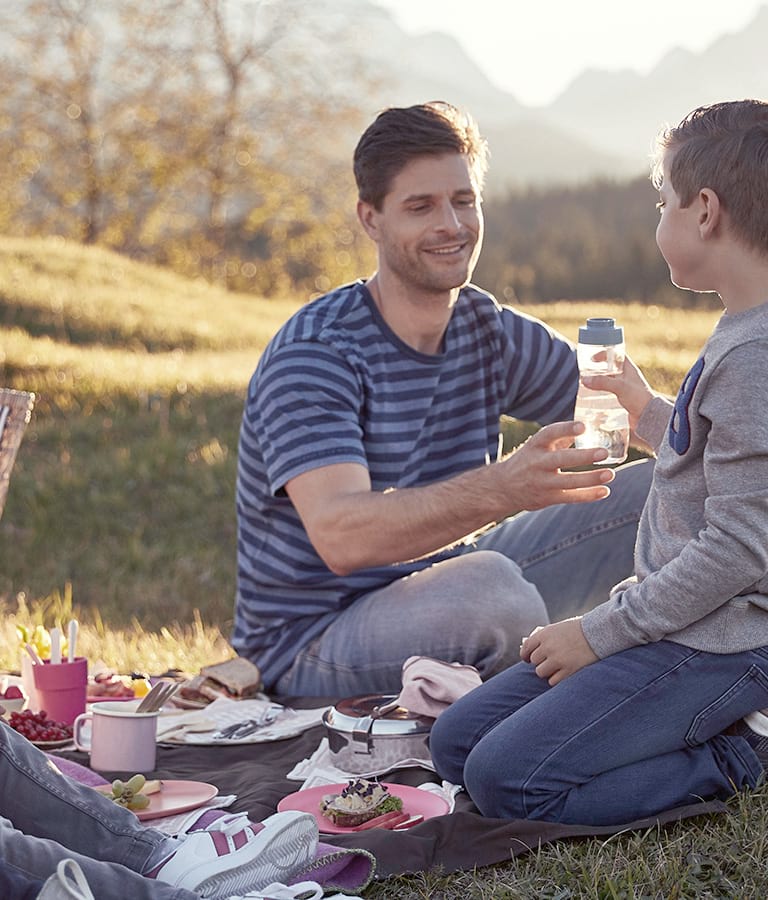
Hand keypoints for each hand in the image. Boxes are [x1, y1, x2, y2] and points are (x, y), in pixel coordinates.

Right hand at [498, 421, 614, 510]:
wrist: (503, 487)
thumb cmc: (528, 461)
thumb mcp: (538, 446)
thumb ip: (562, 437)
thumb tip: (591, 424)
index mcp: (535, 445)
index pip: (549, 434)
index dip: (566, 429)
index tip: (583, 426)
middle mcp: (537, 463)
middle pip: (561, 459)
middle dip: (583, 456)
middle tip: (604, 452)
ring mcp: (542, 482)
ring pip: (568, 481)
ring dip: (590, 478)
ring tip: (610, 474)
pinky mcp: (547, 498)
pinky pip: (570, 497)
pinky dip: (588, 495)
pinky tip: (604, 491)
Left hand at [520, 618, 597, 684]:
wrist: (599, 633)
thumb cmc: (578, 630)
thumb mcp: (558, 629)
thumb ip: (543, 638)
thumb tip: (527, 648)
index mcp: (544, 634)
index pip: (526, 647)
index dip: (525, 655)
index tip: (527, 659)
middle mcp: (548, 647)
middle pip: (534, 661)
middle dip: (539, 662)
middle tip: (548, 661)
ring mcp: (557, 660)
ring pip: (541, 672)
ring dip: (547, 671)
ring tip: (556, 667)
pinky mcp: (568, 671)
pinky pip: (552, 681)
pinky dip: (556, 678)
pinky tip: (563, 673)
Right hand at [581, 355, 655, 431]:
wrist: (648, 418)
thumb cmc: (639, 398)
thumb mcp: (620, 387)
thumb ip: (602, 382)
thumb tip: (584, 380)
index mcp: (629, 368)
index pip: (616, 355)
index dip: (605, 354)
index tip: (592, 358)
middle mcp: (626, 377)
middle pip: (609, 369)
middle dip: (597, 370)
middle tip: (585, 373)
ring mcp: (624, 388)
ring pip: (608, 381)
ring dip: (597, 383)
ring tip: (586, 385)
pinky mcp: (621, 399)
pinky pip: (608, 393)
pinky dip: (600, 394)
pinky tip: (592, 398)